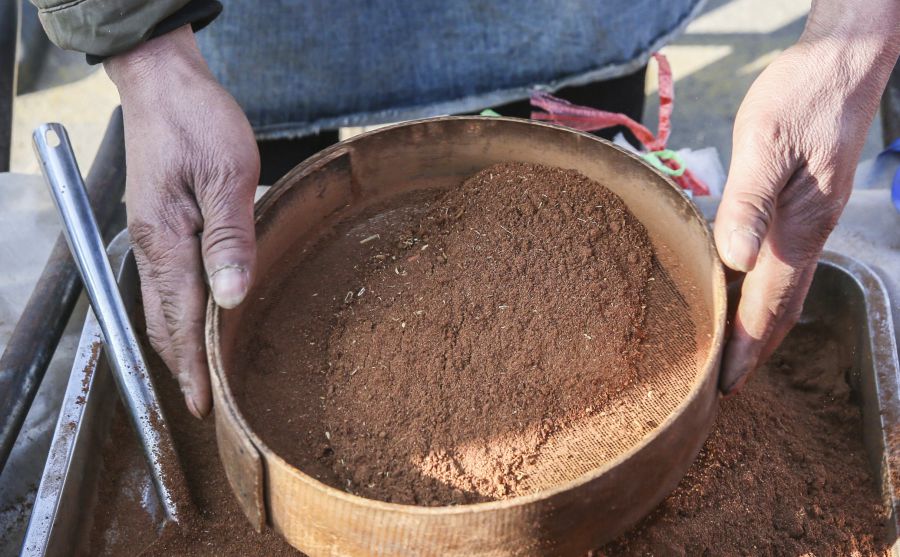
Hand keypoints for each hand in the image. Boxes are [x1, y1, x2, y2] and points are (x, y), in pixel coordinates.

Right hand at [105, 25, 259, 416]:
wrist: (164, 86)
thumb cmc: (199, 123)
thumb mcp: (228, 176)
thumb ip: (230, 238)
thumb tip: (232, 297)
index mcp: (167, 241)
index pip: (181, 321)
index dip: (193, 367)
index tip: (205, 405)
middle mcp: (152, 246)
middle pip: (162, 322)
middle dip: (182, 366)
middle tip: (204, 402)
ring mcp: (151, 236)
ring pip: (160, 305)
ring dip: (178, 343)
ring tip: (200, 373)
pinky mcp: (158, 224)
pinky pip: (164, 282)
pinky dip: (177, 313)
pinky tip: (197, 318)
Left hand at [714, 3, 898, 393]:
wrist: (843, 64)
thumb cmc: (802, 96)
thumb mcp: (764, 144)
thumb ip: (748, 203)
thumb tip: (735, 262)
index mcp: (799, 227)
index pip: (769, 304)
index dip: (746, 346)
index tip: (726, 383)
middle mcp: (809, 233)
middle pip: (782, 307)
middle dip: (755, 348)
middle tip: (728, 385)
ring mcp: (813, 221)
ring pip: (787, 288)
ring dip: (762, 324)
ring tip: (736, 352)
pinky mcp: (808, 205)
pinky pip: (787, 263)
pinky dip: (767, 291)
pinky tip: (751, 293)